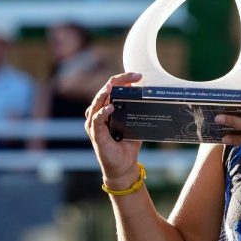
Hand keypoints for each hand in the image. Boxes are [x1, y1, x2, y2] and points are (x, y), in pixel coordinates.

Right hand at [84, 72, 143, 188]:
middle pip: (105, 91)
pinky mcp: (95, 134)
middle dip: (118, 81)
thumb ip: (136, 108)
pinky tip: (110, 107)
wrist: (124, 165)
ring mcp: (95, 123)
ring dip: (104, 94)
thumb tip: (146, 93)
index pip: (113, 87)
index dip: (124, 78)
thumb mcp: (134, 122)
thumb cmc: (128, 143)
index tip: (139, 75)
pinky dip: (102, 113)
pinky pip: (96, 121)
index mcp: (107, 107)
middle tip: (133, 76)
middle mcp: (98, 113)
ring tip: (112, 87)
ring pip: (96, 103)